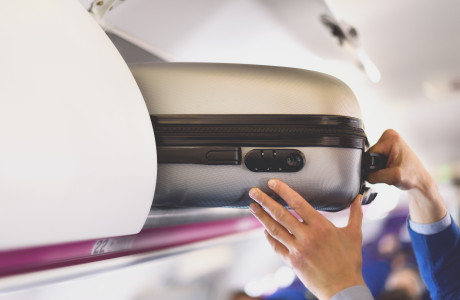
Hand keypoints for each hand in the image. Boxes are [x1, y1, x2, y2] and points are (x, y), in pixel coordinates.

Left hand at [248, 179, 364, 299]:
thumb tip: (359, 198)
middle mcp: (306, 236)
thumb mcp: (354, 235)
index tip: (272, 183)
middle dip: (264, 201)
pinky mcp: (292, 261)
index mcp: (321, 226)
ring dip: (261, 217)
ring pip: (274, 229)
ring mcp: (297, 249)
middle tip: (253, 192)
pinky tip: (264, 230)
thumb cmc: (350, 262)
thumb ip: (355, 214)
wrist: (343, 288)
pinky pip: (276, 246)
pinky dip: (269, 237)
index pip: (297, 203)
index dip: (283, 191)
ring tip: (252, 207)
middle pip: (280, 214)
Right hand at [367, 129, 445, 222]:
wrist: (420, 180)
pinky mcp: (387, 148)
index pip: (370, 154)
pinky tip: (389, 169)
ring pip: (371, 159)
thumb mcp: (393, 177)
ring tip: (390, 171)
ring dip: (378, 168)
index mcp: (390, 137)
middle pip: (370, 156)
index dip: (374, 166)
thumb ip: (375, 176)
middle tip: (389, 171)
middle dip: (376, 167)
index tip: (386, 170)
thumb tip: (364, 175)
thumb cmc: (413, 176)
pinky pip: (375, 160)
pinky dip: (380, 167)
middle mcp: (389, 136)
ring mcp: (388, 141)